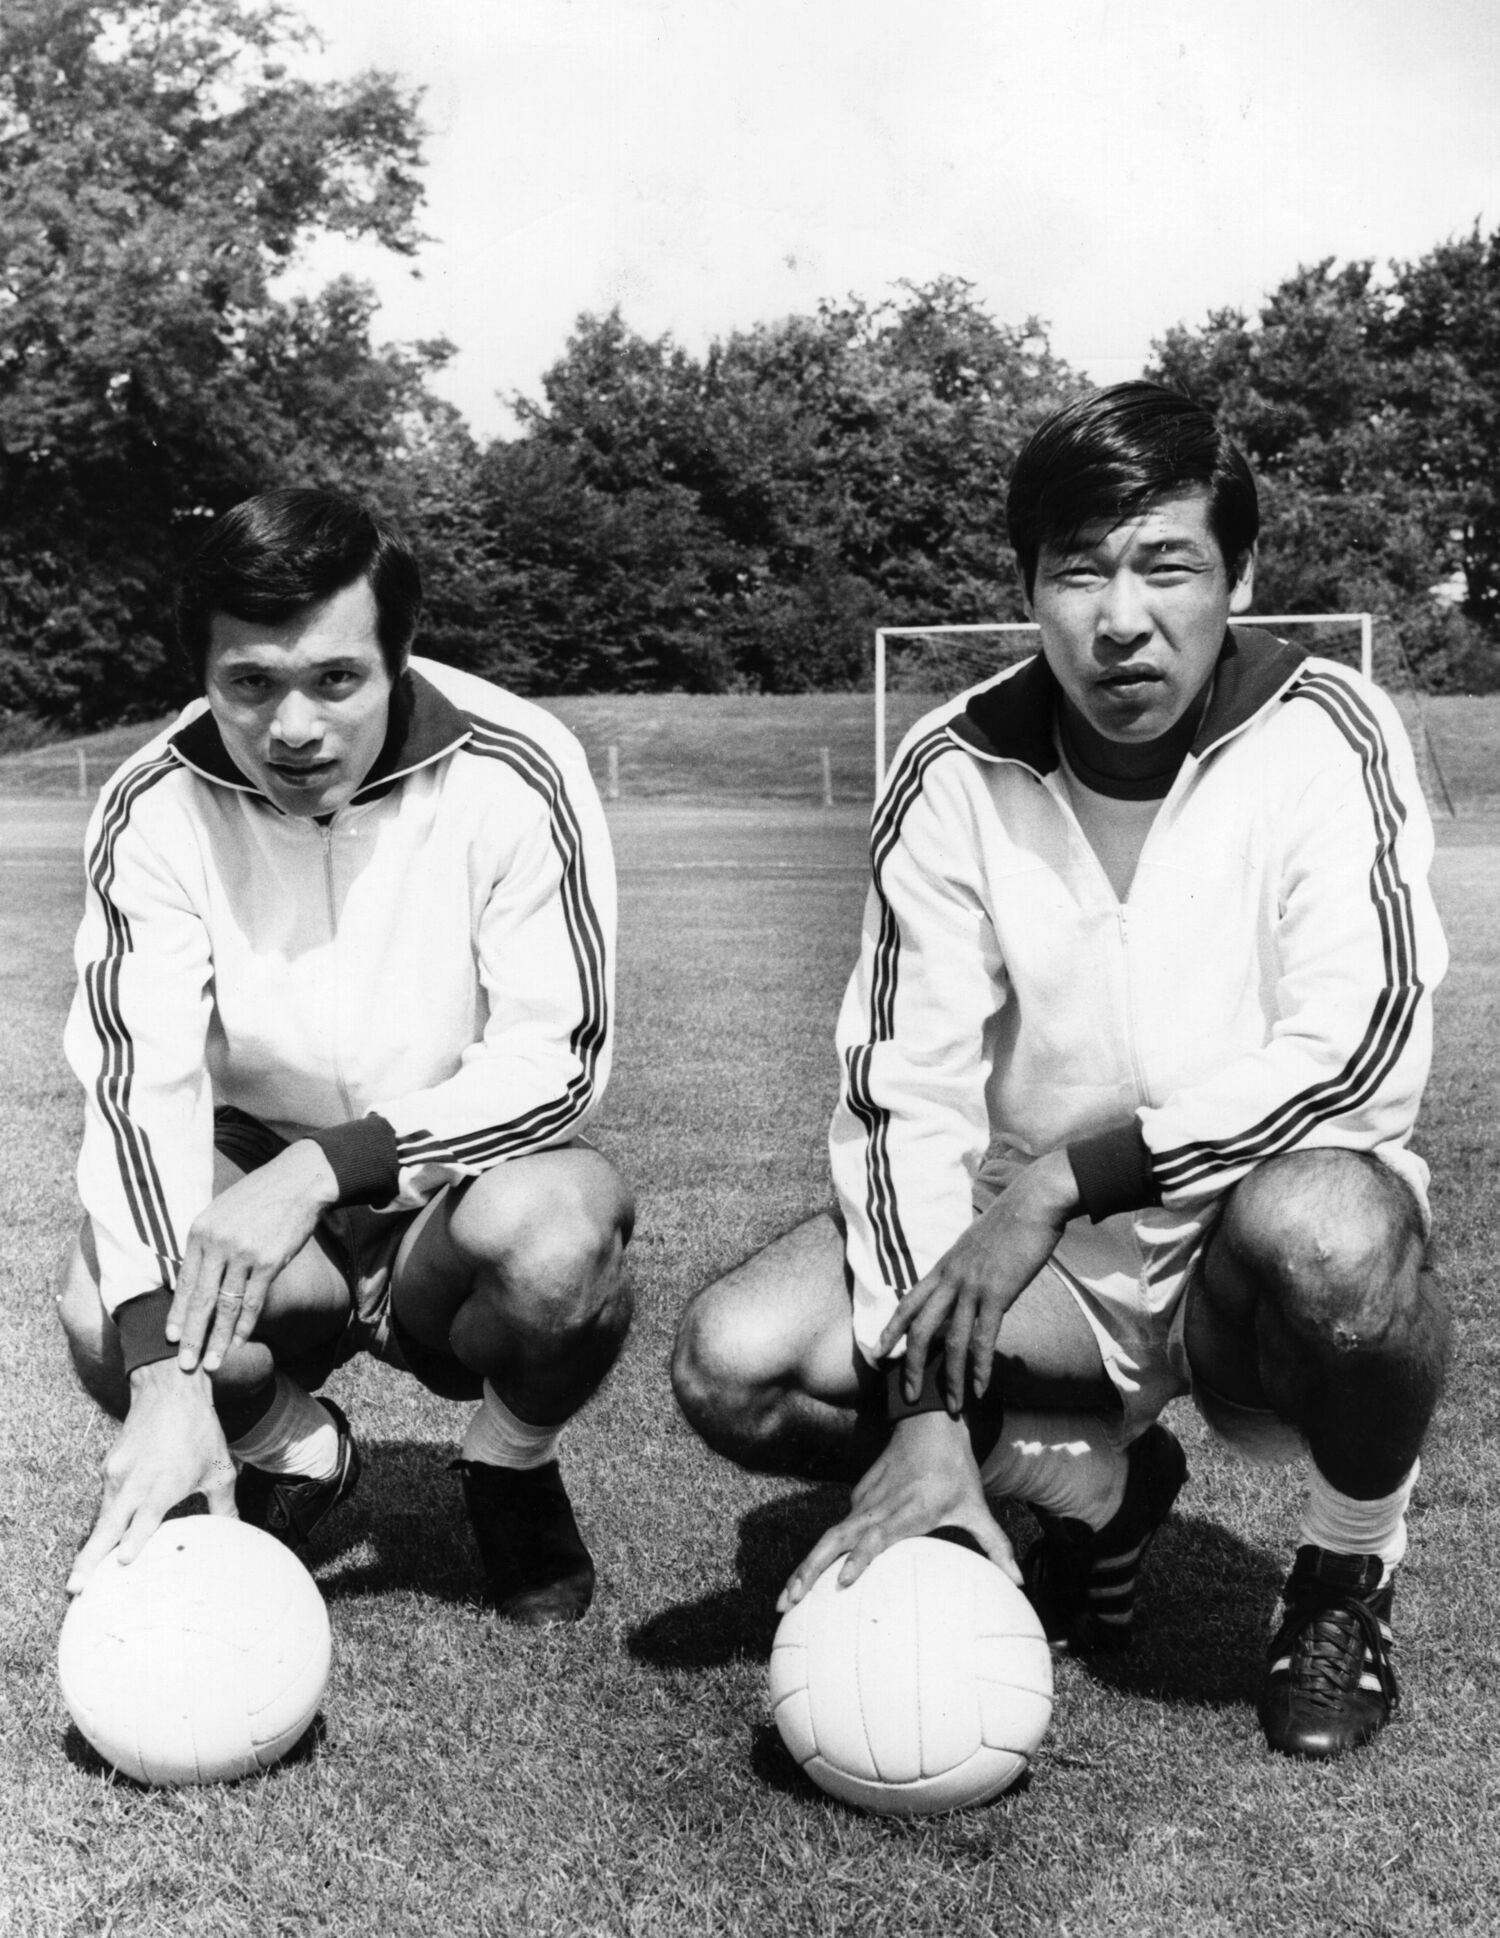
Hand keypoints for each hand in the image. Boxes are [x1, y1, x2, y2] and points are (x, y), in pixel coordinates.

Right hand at [66, 1360, 236, 1593]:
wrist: (170, 1390)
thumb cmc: (199, 1431)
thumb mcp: (220, 1469)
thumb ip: (224, 1506)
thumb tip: (235, 1532)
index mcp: (163, 1484)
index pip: (145, 1518)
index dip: (134, 1540)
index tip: (122, 1562)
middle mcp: (134, 1482)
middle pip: (108, 1527)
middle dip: (89, 1560)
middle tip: (74, 1589)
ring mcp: (117, 1474)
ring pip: (103, 1517)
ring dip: (92, 1546)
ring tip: (81, 1577)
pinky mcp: (109, 1466)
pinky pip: (106, 1500)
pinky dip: (105, 1521)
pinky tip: (103, 1540)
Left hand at [167, 1140, 337, 1372]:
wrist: (298, 1181)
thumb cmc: (260, 1197)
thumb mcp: (222, 1211)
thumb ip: (208, 1241)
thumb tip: (196, 1276)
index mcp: (200, 1231)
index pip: (184, 1283)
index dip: (176, 1313)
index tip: (169, 1338)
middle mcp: (217, 1244)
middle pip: (200, 1300)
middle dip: (190, 1336)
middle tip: (184, 1365)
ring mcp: (243, 1253)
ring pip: (225, 1306)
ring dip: (218, 1339)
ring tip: (212, 1364)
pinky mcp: (269, 1261)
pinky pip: (252, 1301)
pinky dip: (245, 1326)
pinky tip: (240, 1343)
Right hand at [778, 1411, 1019, 1613]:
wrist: (928, 1421)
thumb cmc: (955, 1467)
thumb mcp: (977, 1504)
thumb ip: (995, 1544)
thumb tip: (1019, 1582)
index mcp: (907, 1509)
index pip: (876, 1537)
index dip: (859, 1559)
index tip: (842, 1584)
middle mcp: (878, 1506)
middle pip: (836, 1540)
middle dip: (809, 1572)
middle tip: (788, 1604)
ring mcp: (864, 1500)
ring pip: (829, 1536)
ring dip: (806, 1566)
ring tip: (786, 1600)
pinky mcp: (858, 1496)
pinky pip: (838, 1528)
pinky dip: (821, 1553)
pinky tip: (809, 1578)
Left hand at [877, 1148, 1080, 1411]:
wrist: (1033, 1203)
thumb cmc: (1011, 1222)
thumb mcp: (976, 1244)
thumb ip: (966, 1267)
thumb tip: (965, 1285)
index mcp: (944, 1266)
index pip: (908, 1303)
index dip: (891, 1330)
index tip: (877, 1352)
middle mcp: (951, 1278)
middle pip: (921, 1329)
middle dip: (912, 1366)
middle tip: (908, 1396)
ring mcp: (972, 1286)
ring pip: (951, 1341)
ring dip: (951, 1379)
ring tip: (953, 1406)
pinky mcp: (997, 1293)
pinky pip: (984, 1339)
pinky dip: (981, 1367)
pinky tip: (982, 1389)